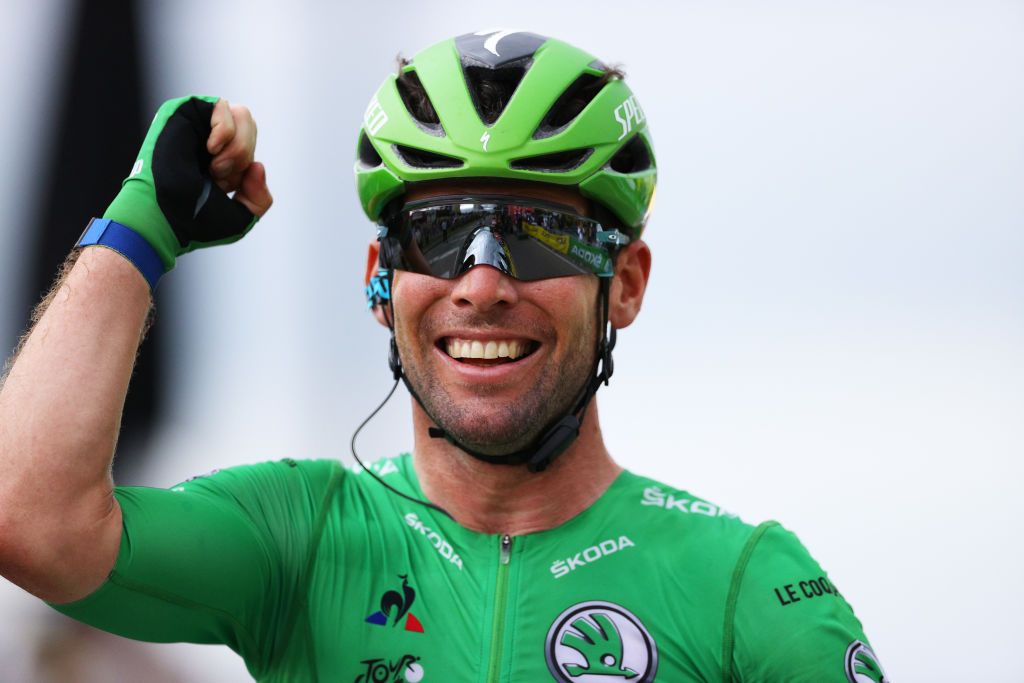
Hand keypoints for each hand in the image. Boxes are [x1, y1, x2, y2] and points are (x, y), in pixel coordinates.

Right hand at [103, 95, 272, 270]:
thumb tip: (258, 165)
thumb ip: (260, 197)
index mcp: (221, 155)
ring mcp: (198, 122)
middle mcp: (210, 135)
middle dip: (242, 156)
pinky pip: (222, 106)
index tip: (226, 187)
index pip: (250, 143)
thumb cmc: (196, 221)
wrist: (166, 217)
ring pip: (241, 115)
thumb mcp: (241, 216)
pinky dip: (225, 132)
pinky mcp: (185, 111)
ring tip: (215, 168)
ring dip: (236, 148)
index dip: (246, 166)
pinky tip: (211, 149)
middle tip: (219, 177)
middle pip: (250, 126)